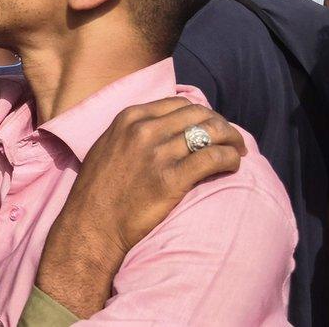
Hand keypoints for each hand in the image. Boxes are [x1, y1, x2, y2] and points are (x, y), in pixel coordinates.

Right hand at [36, 97, 246, 317]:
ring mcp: (158, 153)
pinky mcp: (171, 179)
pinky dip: (230, 158)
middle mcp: (144, 130)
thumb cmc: (97, 191)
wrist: (91, 225)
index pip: (179, 103)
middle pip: (198, 114)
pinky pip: (213, 158)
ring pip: (211, 132)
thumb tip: (163, 125)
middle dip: (220, 124)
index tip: (210, 126)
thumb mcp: (108, 145)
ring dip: (231, 140)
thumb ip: (132, 131)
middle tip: (231, 139)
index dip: (200, 114)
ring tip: (238, 151)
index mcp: (129, 118)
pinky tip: (233, 165)